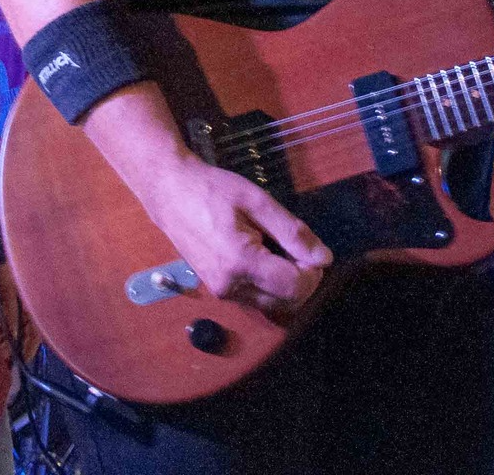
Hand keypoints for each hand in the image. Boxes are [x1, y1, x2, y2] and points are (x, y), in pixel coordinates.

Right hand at [136, 157, 330, 314]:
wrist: (169, 192)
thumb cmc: (213, 190)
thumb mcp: (258, 201)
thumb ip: (292, 232)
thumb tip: (324, 258)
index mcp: (241, 263)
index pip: (295, 287)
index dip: (313, 272)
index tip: (310, 249)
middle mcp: (231, 287)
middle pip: (286, 302)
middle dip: (302, 279)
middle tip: (296, 247)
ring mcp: (222, 292)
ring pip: (272, 303)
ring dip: (285, 283)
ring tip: (276, 248)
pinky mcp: (217, 290)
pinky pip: (255, 297)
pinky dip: (268, 284)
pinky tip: (261, 255)